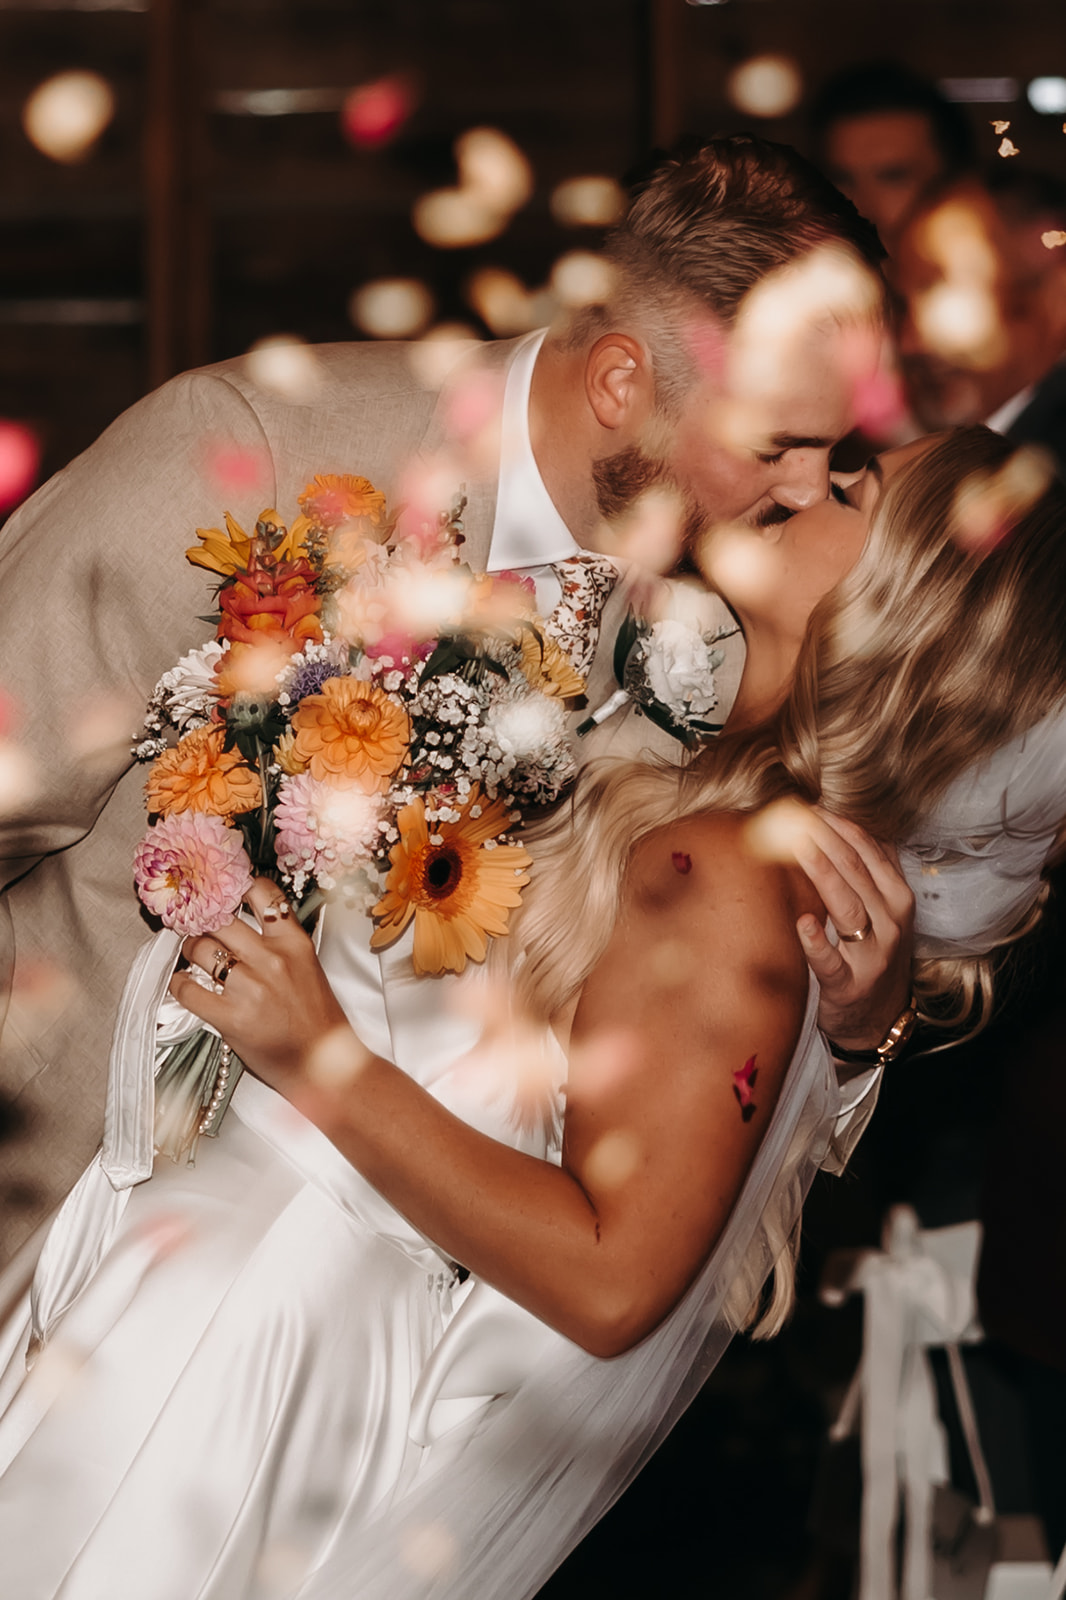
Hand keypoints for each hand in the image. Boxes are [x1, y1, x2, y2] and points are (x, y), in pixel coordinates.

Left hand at [169, 878, 351, 1088]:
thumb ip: (279, 943)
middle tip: (195, 923)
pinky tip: (182, 984)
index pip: (262, 894)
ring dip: (189, 949)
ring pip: (200, 948)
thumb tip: (240, 923)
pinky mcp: (230, 1017)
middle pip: (220, 918)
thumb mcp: (307, 968)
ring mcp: (250, 988)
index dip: (236, 886)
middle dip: (203, 919)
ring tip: (191, 954)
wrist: (324, 1064)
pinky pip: (187, 989)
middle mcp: (272, 959)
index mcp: (295, 943)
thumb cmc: (316, 1018)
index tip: (222, 888)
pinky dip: (178, 984)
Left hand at [793, 810, 914, 1052]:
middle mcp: (890, 921)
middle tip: (792, 815)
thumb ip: (870, 869)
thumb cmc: (874, 953)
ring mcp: (872, 955)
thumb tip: (840, 821)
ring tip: (796, 846)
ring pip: (846, 906)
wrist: (880, 1019)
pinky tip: (803, 922)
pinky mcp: (849, 985)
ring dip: (821, 872)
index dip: (838, 824)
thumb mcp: (884, 909)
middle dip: (823, 837)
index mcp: (898, 897)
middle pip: (854, 870)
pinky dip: (817, 941)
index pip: (868, 850)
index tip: (809, 806)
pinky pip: (831, 961)